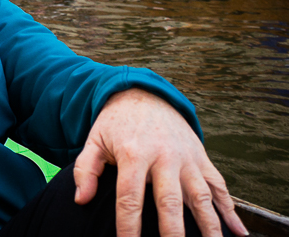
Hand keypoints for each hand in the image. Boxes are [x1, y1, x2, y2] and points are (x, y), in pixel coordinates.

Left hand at [74, 88, 244, 236]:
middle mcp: (163, 157)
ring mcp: (187, 158)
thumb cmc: (116, 124)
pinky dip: (230, 210)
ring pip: (201, 197)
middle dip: (173, 233)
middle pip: (169, 202)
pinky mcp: (202, 158)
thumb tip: (80, 199)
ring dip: (209, 226)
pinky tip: (238, 232)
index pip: (129, 198)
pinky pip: (219, 187)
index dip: (128, 226)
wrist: (144, 94)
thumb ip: (84, 169)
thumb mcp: (94, 140)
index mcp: (133, 154)